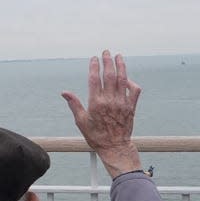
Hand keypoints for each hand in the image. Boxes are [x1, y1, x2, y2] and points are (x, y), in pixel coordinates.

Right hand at [62, 50, 141, 177]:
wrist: (115, 148)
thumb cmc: (97, 136)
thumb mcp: (81, 122)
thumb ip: (74, 104)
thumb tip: (64, 92)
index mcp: (96, 103)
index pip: (95, 79)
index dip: (94, 66)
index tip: (94, 59)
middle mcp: (110, 101)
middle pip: (110, 75)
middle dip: (107, 61)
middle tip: (106, 52)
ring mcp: (122, 103)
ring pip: (123, 79)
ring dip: (121, 66)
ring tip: (118, 57)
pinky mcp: (131, 107)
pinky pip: (134, 91)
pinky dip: (132, 82)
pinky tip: (127, 78)